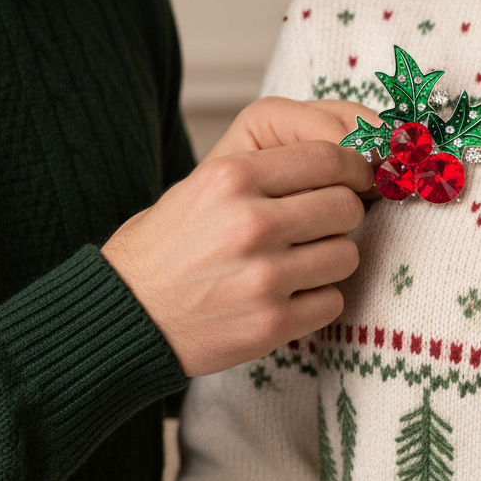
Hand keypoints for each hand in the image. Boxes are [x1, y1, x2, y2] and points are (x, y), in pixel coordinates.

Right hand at [102, 97, 381, 376]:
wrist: (126, 312)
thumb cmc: (168, 244)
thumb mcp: (205, 182)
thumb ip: (271, 167)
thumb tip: (350, 160)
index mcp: (232, 176)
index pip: (329, 156)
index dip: (352, 168)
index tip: (354, 180)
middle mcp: (250, 223)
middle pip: (345, 205)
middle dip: (341, 214)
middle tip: (319, 225)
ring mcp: (263, 276)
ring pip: (347, 254)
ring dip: (330, 259)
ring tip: (296, 263)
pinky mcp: (271, 323)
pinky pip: (333, 301)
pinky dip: (316, 299)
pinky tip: (285, 296)